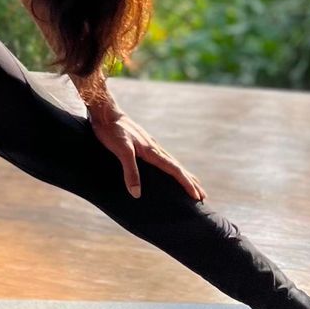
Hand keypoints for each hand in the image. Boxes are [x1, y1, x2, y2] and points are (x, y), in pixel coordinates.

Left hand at [85, 99, 206, 202]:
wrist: (106, 112)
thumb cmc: (112, 131)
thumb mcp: (121, 151)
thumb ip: (130, 171)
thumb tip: (137, 194)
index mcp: (152, 151)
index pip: (175, 170)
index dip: (186, 183)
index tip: (197, 196)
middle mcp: (154, 148)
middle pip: (178, 167)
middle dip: (190, 182)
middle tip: (203, 196)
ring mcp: (149, 145)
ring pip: (172, 162)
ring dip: (183, 174)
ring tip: (192, 183)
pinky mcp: (143, 143)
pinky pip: (162, 158)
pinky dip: (171, 167)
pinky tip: (168, 168)